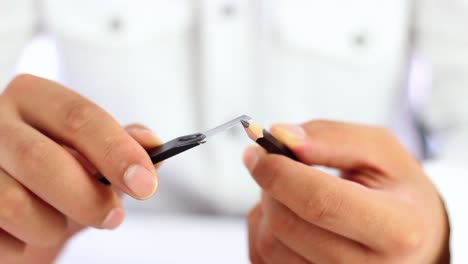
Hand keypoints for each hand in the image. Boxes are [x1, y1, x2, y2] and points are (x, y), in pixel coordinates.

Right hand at [0, 75, 160, 262]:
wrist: (14, 201)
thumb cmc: (60, 171)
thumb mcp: (94, 154)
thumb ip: (123, 145)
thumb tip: (151, 142)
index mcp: (34, 97)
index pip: (79, 117)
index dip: (116, 152)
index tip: (145, 185)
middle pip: (42, 160)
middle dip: (88, 198)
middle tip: (113, 218)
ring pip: (15, 205)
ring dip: (51, 227)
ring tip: (58, 222)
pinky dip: (22, 245)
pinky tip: (26, 232)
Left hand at [244, 120, 449, 263]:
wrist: (413, 240)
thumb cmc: (396, 194)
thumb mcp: (380, 151)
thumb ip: (332, 137)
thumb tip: (281, 136)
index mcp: (397, 229)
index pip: (321, 202)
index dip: (279, 173)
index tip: (259, 152)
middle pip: (286, 224)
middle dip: (271, 185)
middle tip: (280, 166)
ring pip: (268, 244)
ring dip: (266, 207)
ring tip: (294, 195)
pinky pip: (262, 257)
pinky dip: (264, 229)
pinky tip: (291, 218)